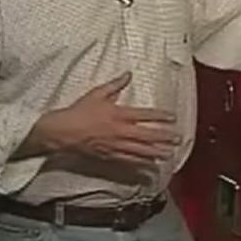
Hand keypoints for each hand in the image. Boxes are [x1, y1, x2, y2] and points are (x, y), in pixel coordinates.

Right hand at [27, 72, 179, 166]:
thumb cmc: (79, 112)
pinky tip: (150, 165)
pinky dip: (141, 163)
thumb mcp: (97, 93)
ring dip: (157, 152)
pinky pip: (128, 161)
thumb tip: (128, 74)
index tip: (173, 118)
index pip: (145, 115)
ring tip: (170, 154)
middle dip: (164, 137)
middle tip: (178, 139)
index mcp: (119, 114)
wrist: (61, 132)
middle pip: (147, 135)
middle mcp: (120, 131)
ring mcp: (115, 146)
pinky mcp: (109, 156)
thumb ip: (115, 85)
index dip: (161, 116)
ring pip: (141, 151)